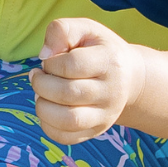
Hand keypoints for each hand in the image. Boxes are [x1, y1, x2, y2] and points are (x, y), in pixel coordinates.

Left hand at [32, 16, 138, 145]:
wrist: (129, 78)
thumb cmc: (99, 50)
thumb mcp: (86, 29)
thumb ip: (62, 30)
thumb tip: (44, 54)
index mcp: (110, 61)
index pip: (72, 65)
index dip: (51, 63)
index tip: (48, 61)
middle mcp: (111, 91)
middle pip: (67, 94)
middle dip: (41, 84)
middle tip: (38, 76)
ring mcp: (106, 114)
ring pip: (68, 120)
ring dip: (43, 107)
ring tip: (41, 95)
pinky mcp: (97, 130)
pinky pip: (67, 137)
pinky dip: (48, 126)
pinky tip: (48, 109)